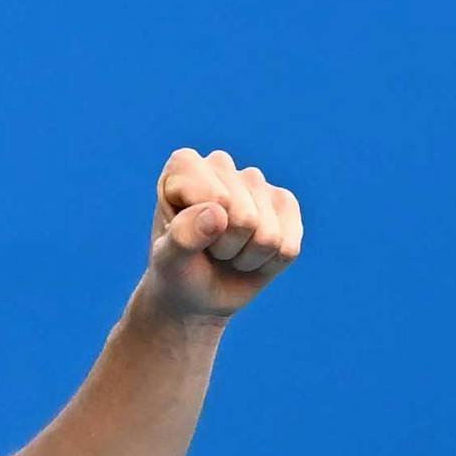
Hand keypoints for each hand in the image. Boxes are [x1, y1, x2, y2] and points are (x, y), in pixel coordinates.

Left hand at [138, 148, 301, 322]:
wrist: (195, 291)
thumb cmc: (176, 270)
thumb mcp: (168, 261)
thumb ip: (183, 236)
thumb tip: (218, 213)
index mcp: (184, 165)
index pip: (217, 199)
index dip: (203, 232)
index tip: (183, 237)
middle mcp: (220, 164)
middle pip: (245, 219)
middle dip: (225, 248)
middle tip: (206, 249)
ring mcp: (256, 181)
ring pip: (268, 237)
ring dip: (246, 258)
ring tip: (225, 252)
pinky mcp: (284, 202)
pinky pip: (287, 248)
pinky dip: (268, 265)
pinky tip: (249, 254)